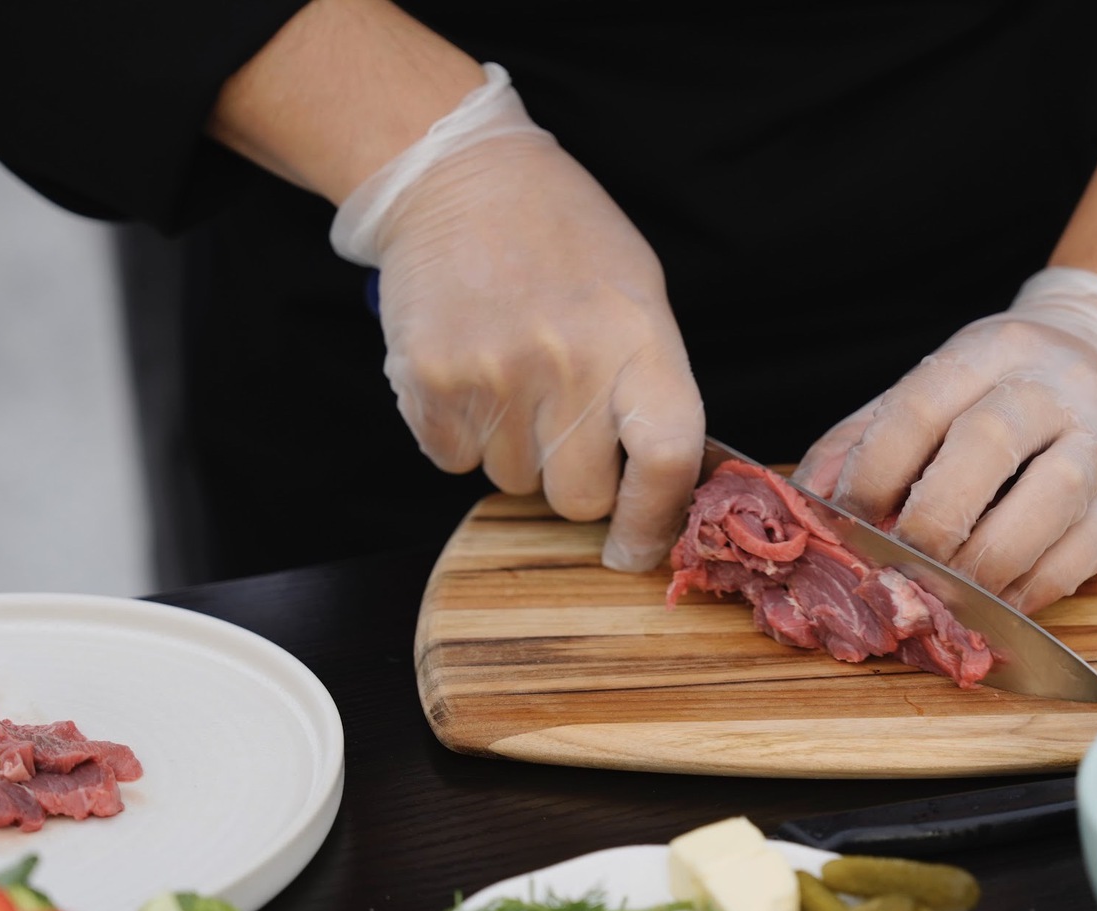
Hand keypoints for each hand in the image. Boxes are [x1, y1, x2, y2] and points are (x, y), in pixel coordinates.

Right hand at [331, 65, 702, 570]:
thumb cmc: (563, 237)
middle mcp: (569, 364)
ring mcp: (494, 376)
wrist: (456, 176)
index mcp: (638, 340)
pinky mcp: (429, 383)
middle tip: (564, 423)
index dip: (655, 520)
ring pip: (512, 483)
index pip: (667, 459)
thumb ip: (653, 387)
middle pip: (578, 497)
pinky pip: (453, 461)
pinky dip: (462, 434)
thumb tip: (666, 487)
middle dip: (574, 480)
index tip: (636, 547)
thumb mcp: (638, 294)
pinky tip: (471, 372)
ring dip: (515, 450)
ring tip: (513, 373)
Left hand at [795, 269, 1096, 612]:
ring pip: (1047, 503)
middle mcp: (1054, 387)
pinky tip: (993, 605)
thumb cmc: (1009, 389)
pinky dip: (1028, 591)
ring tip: (944, 594)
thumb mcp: (939, 385)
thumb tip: (808, 502)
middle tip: (896, 569)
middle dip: (929, 523)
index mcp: (989, 351)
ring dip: (984, 565)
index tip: (846, 523)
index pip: (921, 409)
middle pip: (985, 450)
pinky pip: (1079, 555)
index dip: (874, 474)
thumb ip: (868, 437)